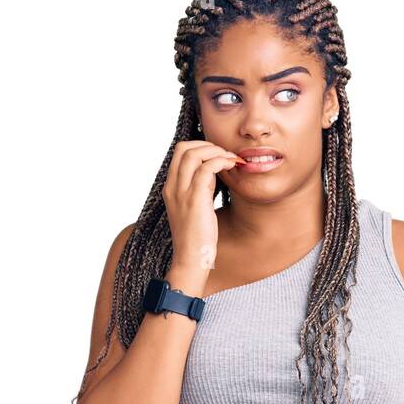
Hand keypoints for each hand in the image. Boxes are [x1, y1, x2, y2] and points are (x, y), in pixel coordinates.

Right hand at [162, 140, 240, 274]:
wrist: (192, 259)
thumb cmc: (197, 237)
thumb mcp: (195, 207)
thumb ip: (200, 188)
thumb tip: (213, 172)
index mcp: (170, 187)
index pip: (179, 152)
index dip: (201, 147)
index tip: (219, 154)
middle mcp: (172, 187)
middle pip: (184, 148)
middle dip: (209, 145)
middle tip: (227, 154)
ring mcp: (181, 193)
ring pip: (193, 154)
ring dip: (216, 151)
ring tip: (232, 159)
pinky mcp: (195, 200)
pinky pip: (206, 170)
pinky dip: (221, 162)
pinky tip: (232, 166)